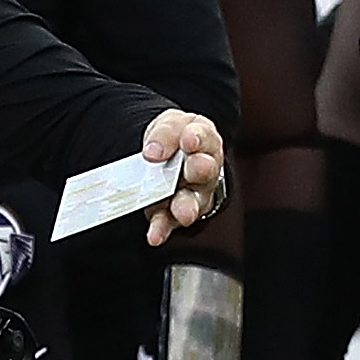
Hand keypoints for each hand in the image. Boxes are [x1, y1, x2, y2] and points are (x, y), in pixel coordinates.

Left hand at [143, 112, 229, 244]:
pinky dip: (162, 229)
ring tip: (183, 213)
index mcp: (205, 141)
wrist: (164, 155)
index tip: (189, 140)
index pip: (204, 137)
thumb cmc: (175, 139)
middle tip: (196, 169)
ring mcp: (192, 194)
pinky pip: (170, 221)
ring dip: (187, 207)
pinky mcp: (174, 213)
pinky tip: (155, 235)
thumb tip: (153, 152)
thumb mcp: (170, 124)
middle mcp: (205, 170)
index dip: (197, 138)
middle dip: (200, 170)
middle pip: (205, 171)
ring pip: (192, 202)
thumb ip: (166, 133)